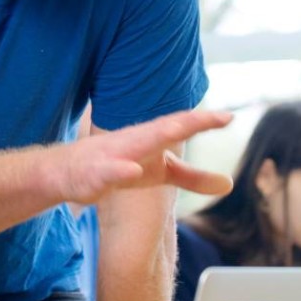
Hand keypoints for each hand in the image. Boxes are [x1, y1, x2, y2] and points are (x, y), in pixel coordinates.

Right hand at [41, 110, 234, 204]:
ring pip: (135, 145)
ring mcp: (113, 155)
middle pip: (162, 129)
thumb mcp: (161, 172)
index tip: (229, 117)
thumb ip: (193, 177)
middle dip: (185, 122)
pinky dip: (120, 169)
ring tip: (178, 130)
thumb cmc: (121, 165)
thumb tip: (229, 183)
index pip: (180, 126)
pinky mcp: (95, 174)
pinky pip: (108, 171)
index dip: (203, 121)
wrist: (70, 172)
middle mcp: (134, 140)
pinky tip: (133, 169)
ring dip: (155, 137)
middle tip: (210, 117)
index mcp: (152, 137)